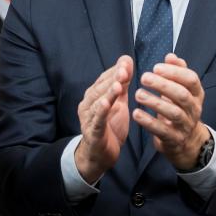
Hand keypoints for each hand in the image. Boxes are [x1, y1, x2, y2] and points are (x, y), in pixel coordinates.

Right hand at [75, 56, 132, 181]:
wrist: (101, 155)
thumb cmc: (110, 126)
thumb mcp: (118, 103)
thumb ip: (122, 83)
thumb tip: (126, 60)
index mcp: (94, 96)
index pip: (105, 79)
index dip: (115, 70)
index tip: (126, 61)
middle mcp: (88, 104)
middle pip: (100, 88)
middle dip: (112, 78)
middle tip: (124, 69)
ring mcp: (89, 118)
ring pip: (97, 103)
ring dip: (107, 93)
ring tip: (117, 84)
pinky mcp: (93, 132)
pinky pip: (96, 120)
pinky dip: (100, 111)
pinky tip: (106, 104)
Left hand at [134, 54, 209, 171]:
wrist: (186, 141)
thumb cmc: (180, 108)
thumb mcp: (182, 90)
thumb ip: (177, 72)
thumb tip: (170, 56)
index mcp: (197, 94)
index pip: (191, 80)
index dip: (175, 72)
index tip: (156, 67)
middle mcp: (194, 109)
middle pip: (182, 95)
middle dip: (163, 85)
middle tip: (144, 77)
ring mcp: (186, 125)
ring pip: (174, 113)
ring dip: (155, 102)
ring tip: (138, 94)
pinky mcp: (175, 139)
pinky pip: (162, 130)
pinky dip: (149, 122)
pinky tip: (136, 113)